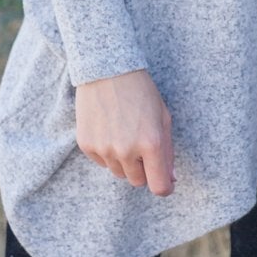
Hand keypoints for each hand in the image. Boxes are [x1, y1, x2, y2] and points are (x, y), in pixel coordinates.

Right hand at [75, 68, 174, 194]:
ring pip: (118, 172)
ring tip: (123, 132)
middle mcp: (126, 150)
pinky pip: (101, 161)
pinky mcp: (86, 144)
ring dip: (124, 160)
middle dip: (142, 169)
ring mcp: (104, 149)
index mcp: (151, 143)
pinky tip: (108, 128)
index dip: (164, 187)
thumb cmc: (140, 91)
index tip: (164, 182)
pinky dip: (106, 151)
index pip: (159, 186)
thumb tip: (169, 179)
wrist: (106, 70)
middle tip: (141, 145)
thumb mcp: (162, 117)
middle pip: (137, 181)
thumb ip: (167, 151)